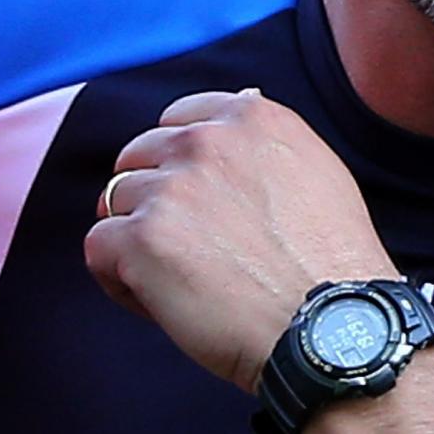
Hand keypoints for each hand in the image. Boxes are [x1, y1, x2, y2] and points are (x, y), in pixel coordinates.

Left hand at [86, 92, 388, 394]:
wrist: (334, 332)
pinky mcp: (142, 239)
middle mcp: (206, 141)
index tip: (200, 207)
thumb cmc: (330, 267)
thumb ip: (264, 140)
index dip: (179, 167)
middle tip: (193, 253)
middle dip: (153, 202)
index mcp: (251, 118)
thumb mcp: (315, 172)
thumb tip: (240, 100)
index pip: (178, 121)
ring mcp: (170, 188)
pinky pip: (99, 248)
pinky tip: (160, 304)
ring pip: (116, 204)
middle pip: (138, 159)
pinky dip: (119, 280)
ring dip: (138, 243)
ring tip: (183, 285)